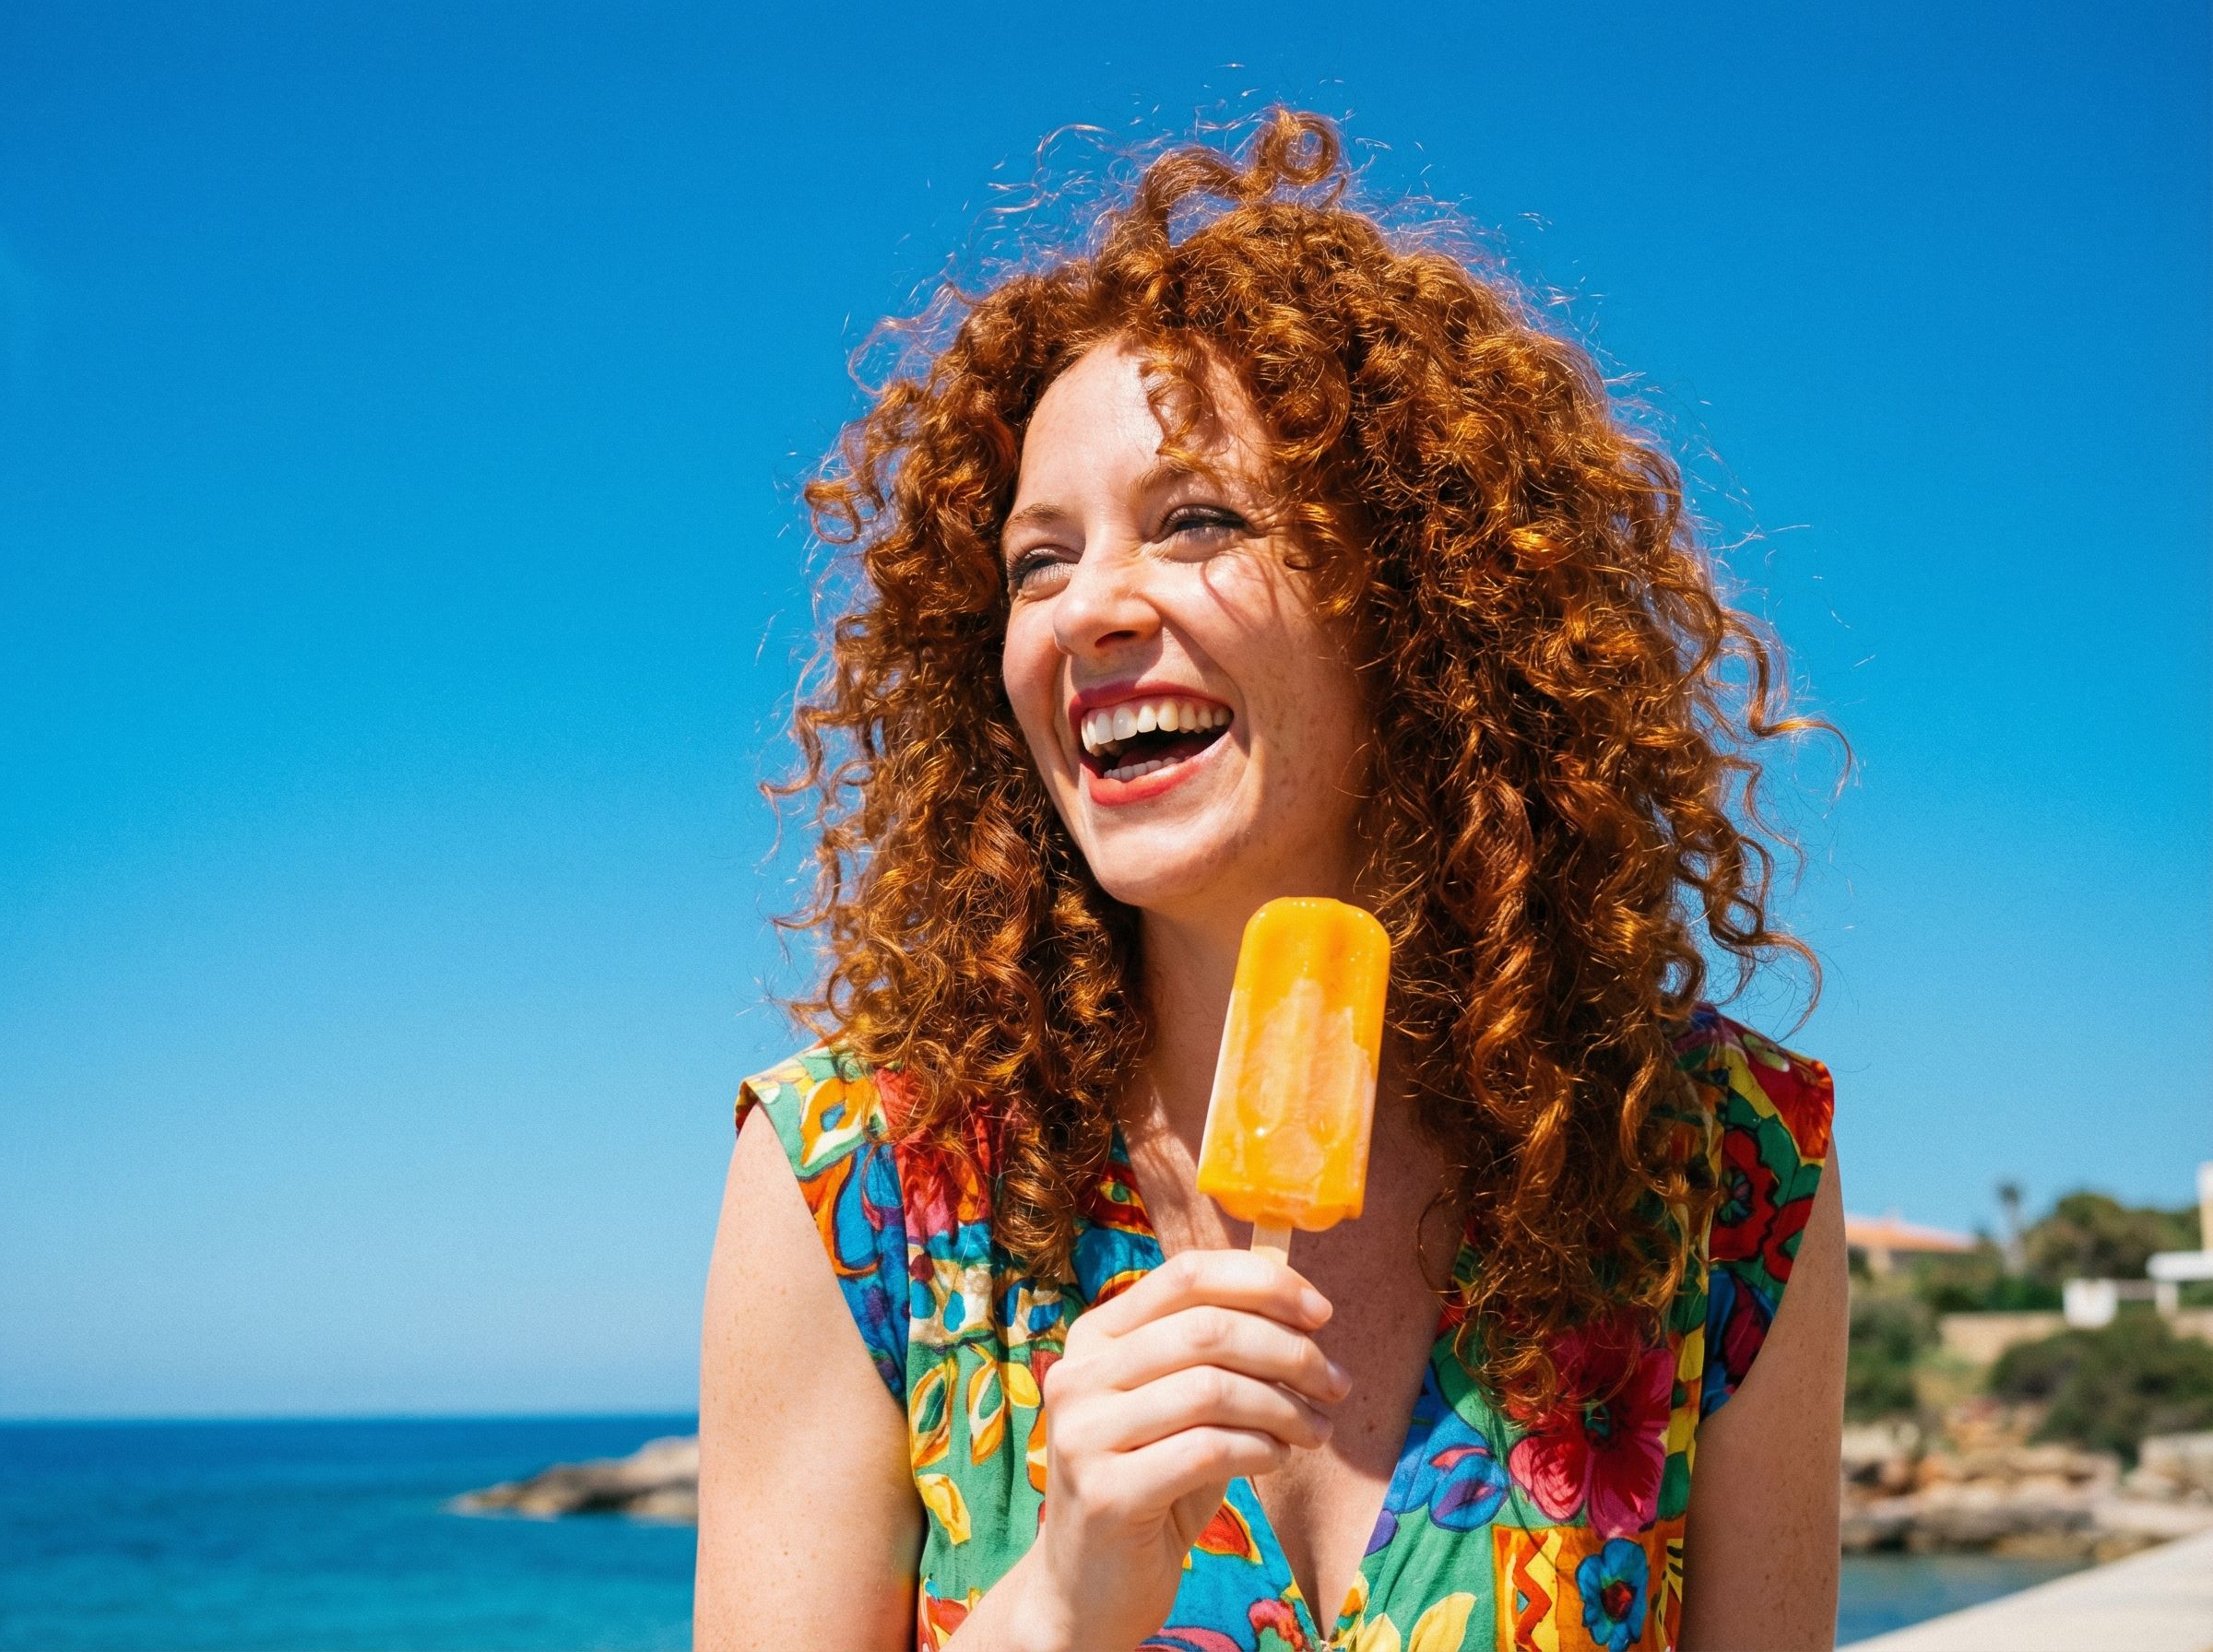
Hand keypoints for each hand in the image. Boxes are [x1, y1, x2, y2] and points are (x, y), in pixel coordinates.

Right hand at [1000, 1247, 1349, 1651]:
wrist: (1090, 1585)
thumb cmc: (1153, 1480)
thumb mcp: (1181, 1403)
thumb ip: (1218, 1351)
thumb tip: (1299, 1295)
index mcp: (1096, 1335)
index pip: (1185, 1275)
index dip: (1262, 1284)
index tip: (1321, 1313)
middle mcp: (1078, 1373)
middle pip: (1207, 1329)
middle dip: (1289, 1352)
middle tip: (1337, 1384)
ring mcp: (1084, 1433)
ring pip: (1212, 1389)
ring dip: (1284, 1407)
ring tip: (1317, 1430)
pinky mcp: (1106, 1492)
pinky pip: (1207, 1451)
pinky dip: (1259, 1449)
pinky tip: (1277, 1459)